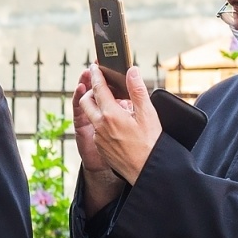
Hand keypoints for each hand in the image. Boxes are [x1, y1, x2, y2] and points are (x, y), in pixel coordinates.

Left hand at [78, 65, 160, 185]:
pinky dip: (104, 122)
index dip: (96, 75)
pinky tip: (118, 124)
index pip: (98, 88)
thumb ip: (137, 90)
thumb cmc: (150, 143)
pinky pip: (98, 130)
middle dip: (91, 90)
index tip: (94, 66)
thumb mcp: (147, 114)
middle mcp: (99, 126)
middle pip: (86, 102)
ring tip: (115, 104)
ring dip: (99, 107)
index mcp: (110, 114)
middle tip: (101, 84)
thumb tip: (131, 71)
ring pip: (93, 117)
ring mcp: (98, 138)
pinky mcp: (100, 147)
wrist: (146, 171)